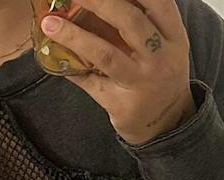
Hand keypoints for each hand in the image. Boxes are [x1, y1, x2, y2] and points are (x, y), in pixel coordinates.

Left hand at [39, 0, 195, 146]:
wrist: (166, 123)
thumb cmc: (160, 73)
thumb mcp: (165, 44)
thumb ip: (143, 18)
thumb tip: (99, 0)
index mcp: (173, 37)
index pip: (158, 2)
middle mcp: (161, 59)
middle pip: (129, 21)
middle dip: (99, 1)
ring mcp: (141, 84)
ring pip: (106, 54)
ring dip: (75, 36)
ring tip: (50, 23)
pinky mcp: (122, 105)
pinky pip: (91, 83)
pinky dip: (70, 69)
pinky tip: (53, 56)